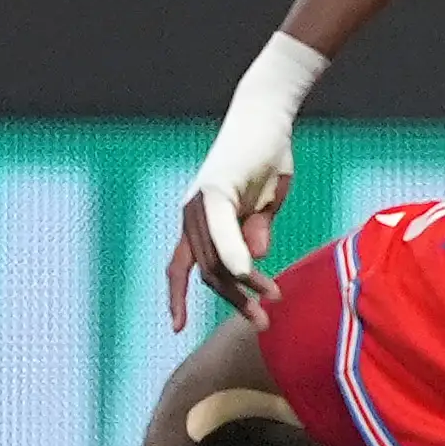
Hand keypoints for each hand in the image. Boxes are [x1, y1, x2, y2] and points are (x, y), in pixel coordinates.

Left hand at [169, 35, 325, 329]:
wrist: (267, 116)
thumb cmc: (265, 157)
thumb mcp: (264, 205)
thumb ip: (254, 231)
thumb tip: (253, 261)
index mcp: (200, 220)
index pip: (181, 267)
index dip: (177, 297)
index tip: (176, 328)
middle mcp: (192, 214)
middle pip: (208, 271)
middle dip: (234, 300)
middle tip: (261, 324)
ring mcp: (201, 202)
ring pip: (216, 257)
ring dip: (243, 284)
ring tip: (269, 303)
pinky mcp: (216, 189)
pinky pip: (220, 230)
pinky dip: (232, 253)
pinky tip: (245, 273)